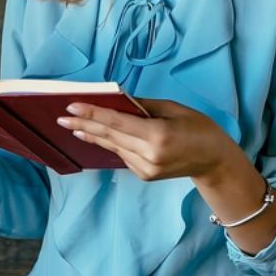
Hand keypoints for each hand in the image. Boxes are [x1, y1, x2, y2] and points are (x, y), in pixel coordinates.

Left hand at [56, 98, 240, 181]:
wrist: (214, 162)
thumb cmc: (198, 128)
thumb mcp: (173, 109)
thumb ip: (142, 106)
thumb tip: (115, 99)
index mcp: (157, 135)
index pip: (116, 122)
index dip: (92, 114)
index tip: (71, 107)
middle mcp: (148, 155)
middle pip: (109, 136)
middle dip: (83, 125)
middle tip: (61, 117)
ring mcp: (145, 169)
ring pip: (112, 147)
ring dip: (92, 135)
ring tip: (72, 125)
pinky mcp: (144, 175)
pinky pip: (122, 155)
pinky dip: (110, 143)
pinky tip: (95, 135)